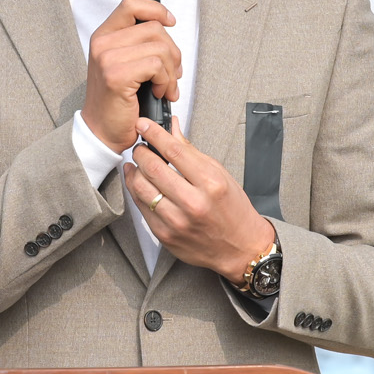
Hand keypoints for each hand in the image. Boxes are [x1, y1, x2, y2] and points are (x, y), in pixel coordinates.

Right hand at [84, 0, 181, 153]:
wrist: (102, 131)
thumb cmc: (117, 101)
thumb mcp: (124, 64)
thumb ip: (138, 44)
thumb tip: (168, 31)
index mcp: (104, 36)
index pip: (132, 5)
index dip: (157, 10)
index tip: (170, 22)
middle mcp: (102, 43)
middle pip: (155, 28)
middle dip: (173, 53)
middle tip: (172, 74)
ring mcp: (107, 58)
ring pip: (160, 48)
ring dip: (171, 72)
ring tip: (166, 87)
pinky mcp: (116, 76)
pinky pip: (156, 66)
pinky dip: (166, 81)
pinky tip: (159, 93)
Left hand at [123, 117, 276, 280]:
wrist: (240, 248)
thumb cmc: (233, 210)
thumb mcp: (220, 175)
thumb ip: (191, 152)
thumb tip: (172, 129)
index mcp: (210, 183)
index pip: (174, 151)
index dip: (153, 133)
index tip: (143, 125)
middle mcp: (193, 203)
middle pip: (153, 168)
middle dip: (140, 152)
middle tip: (139, 146)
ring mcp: (177, 221)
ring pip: (141, 188)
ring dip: (133, 171)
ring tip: (136, 164)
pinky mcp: (165, 235)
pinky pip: (141, 208)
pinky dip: (136, 192)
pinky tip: (138, 183)